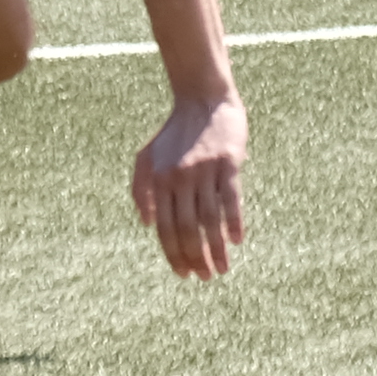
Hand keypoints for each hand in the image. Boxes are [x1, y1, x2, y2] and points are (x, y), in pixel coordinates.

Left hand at [132, 89, 248, 275]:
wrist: (202, 98)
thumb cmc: (174, 132)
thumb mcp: (147, 156)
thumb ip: (140, 189)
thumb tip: (147, 224)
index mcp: (159, 181)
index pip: (165, 228)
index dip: (174, 254)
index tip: (185, 274)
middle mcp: (179, 178)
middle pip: (187, 228)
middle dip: (196, 258)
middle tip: (206, 277)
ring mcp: (204, 170)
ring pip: (209, 219)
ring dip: (216, 249)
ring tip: (223, 269)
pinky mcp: (228, 162)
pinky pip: (231, 198)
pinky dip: (234, 222)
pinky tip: (236, 241)